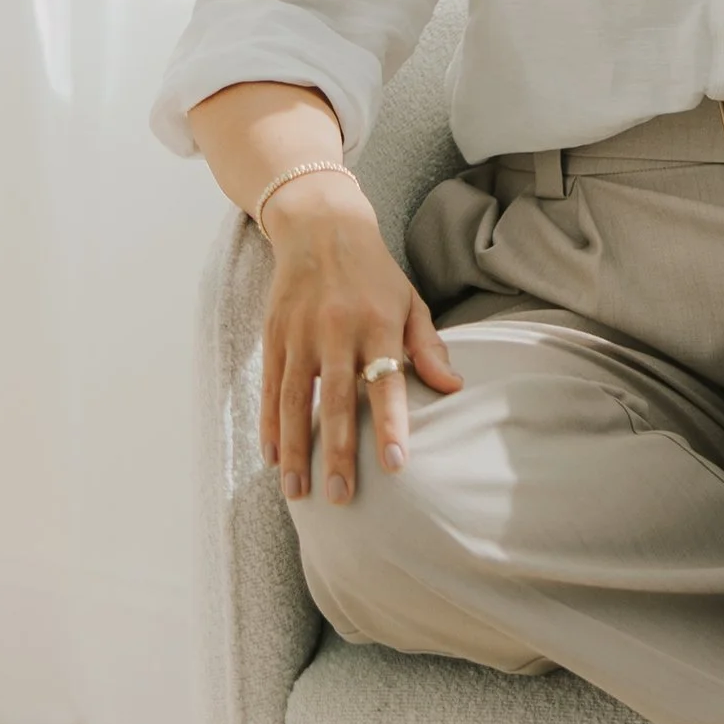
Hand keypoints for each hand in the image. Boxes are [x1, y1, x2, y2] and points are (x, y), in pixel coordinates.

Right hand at [258, 180, 463, 501]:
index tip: (396, 465)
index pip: (386, 382)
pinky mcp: (274, 334)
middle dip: (338, 452)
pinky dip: (270, 424)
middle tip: (341, 497)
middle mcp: (336, 329)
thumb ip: (428, 347)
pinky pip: (271, 387)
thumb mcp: (409, 301)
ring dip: (296, 449)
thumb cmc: (373, 273)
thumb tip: (453, 388)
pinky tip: (273, 456)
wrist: (320, 226)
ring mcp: (300, 333)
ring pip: (296, 401)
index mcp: (377, 323)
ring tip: (299, 491)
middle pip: (337, 400)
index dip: (391, 425)